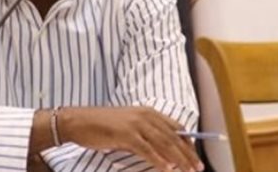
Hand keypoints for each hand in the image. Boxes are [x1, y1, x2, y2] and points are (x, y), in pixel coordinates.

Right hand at [59, 106, 202, 171]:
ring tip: (188, 171)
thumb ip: (146, 134)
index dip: (187, 142)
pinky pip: (147, 150)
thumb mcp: (129, 126)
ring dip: (178, 159)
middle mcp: (145, 115)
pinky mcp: (126, 134)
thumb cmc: (102, 125)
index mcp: (147, 112)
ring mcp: (136, 124)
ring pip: (164, 143)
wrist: (79, 121)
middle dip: (187, 154)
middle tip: (198, 167)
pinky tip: (167, 169)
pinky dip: (159, 160)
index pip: (175, 127)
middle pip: (173, 137)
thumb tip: (163, 152)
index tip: (195, 155)